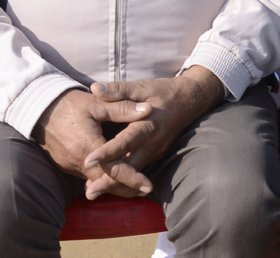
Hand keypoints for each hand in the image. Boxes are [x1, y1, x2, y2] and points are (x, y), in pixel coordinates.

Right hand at [32, 89, 152, 196]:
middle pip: (105, 182)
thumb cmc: (71, 104)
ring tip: (135, 187)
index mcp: (86, 145)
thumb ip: (123, 108)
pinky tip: (115, 177)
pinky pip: (87, 176)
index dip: (132, 178)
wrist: (39, 109)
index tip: (148, 187)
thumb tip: (148, 110)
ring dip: (114, 185)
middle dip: (126, 188)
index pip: (113, 169)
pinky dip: (102, 178)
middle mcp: (76, 161)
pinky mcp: (66, 165)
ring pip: (96, 181)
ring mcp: (69, 165)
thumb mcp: (98, 102)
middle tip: (146, 190)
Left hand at [81, 66, 225, 197]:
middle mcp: (153, 142)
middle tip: (89, 192)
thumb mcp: (142, 86)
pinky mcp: (156, 154)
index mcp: (148, 125)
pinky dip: (124, 178)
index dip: (107, 152)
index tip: (88, 161)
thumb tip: (94, 89)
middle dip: (110, 180)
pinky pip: (139, 169)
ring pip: (135, 171)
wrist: (191, 100)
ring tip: (92, 192)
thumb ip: (118, 90)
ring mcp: (156, 150)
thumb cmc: (164, 92)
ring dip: (115, 183)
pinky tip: (108, 184)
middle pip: (130, 166)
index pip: (125, 141)